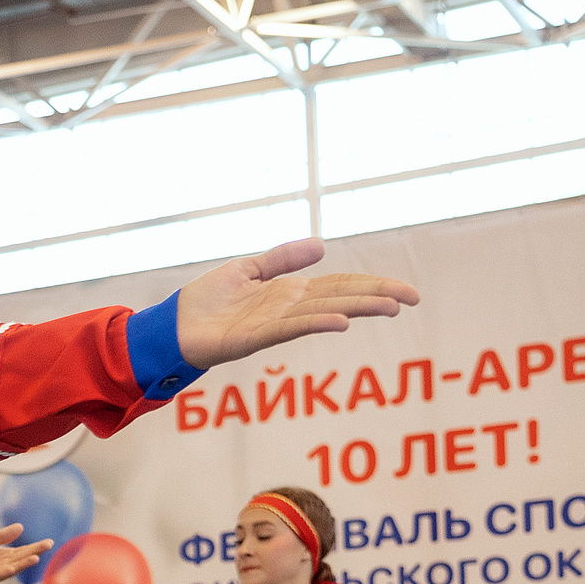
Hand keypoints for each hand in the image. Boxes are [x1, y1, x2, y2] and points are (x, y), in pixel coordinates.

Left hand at [0, 523, 49, 583]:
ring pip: (10, 569)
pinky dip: (3, 573)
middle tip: (46, 547)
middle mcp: (1, 566)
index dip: (35, 547)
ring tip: (34, 558)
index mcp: (3, 556)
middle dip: (33, 553)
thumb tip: (20, 528)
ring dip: (22, 564)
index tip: (48, 542)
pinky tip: (12, 568)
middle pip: (20, 559)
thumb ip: (1, 536)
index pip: (23, 551)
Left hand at [174, 240, 419, 368]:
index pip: (341, 286)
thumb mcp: (248, 269)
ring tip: (389, 307)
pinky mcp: (252, 338)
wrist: (172, 325)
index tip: (406, 293)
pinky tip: (339, 321)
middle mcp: (288, 309)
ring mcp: (273, 324)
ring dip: (356, 308)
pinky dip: (315, 323)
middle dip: (376, 297)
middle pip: (341, 298)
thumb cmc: (207, 301)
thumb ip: (283, 259)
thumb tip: (323, 245)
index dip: (373, 286)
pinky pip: (289, 328)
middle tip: (412, 299)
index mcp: (290, 293)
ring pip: (323, 312)